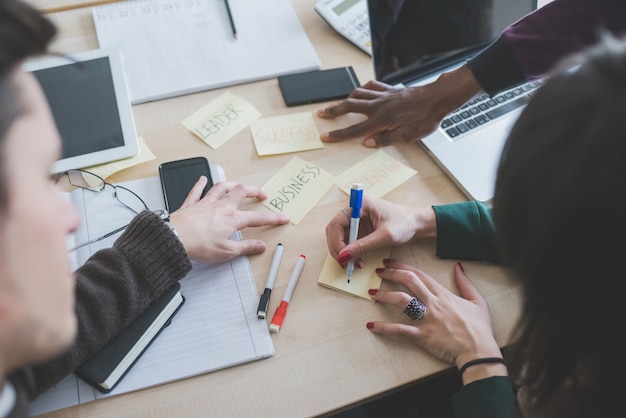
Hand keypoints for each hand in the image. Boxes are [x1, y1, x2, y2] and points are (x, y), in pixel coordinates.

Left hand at [169, 177, 289, 263]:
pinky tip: (202, 179)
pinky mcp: (191, 204)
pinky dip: (200, 184)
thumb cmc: (198, 245)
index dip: (273, 218)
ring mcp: (206, 203)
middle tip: (261, 195)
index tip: (282, 218)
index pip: (258, 218)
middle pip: (241, 193)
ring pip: (221, 187)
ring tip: (238, 185)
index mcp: (232, 219)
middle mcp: (221, 207)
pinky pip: (196, 191)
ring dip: (232, 184)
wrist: (174, 238)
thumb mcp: (226, 252)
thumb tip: (260, 246)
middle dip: (254, 192)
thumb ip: (245, 248)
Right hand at [317, 65, 480, 146]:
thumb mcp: (406, 136)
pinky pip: (372, 86)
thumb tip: (367, 143)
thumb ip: (385, 139)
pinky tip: (361, 91)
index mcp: (380, 121)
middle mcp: (378, 106)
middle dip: (334, 111)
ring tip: (338, 104)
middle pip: (349, 107)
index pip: (354, 130)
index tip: (326, 136)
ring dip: (345, 99)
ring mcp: (383, 96)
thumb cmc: (424, 119)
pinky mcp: (390, 89)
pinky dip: (363, 88)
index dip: (338, 135)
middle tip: (322, 113)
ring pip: (358, 94)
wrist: (436, 99)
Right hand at [325, 196, 435, 269]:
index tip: (343, 256)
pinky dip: (348, 252)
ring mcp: (356, 219)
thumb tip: (344, 256)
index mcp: (360, 204)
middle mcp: (354, 209)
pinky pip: (347, 241)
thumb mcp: (385, 236)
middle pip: (334, 230)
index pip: (337, 222)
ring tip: (352, 264)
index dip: (336, 241)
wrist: (418, 223)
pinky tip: (356, 260)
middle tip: (345, 264)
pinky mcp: (359, 228)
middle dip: (337, 248)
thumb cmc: (405, 223)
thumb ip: (363, 246)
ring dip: (342, 252)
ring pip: (338, 237)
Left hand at [367, 259, 502, 373]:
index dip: (402, 266)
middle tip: (378, 271)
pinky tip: (372, 325)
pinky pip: (399, 330)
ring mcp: (426, 319)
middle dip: (391, 273)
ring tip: (372, 293)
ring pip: (401, 301)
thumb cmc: (479, 328)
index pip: (419, 275)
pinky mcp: (422, 335)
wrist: (479, 351)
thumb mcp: (477, 301)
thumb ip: (465, 283)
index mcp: (443, 294)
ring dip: (384, 295)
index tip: (390, 263)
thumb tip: (458, 266)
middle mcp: (432, 303)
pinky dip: (384, 328)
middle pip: (408, 281)